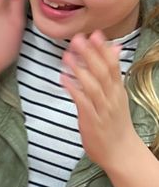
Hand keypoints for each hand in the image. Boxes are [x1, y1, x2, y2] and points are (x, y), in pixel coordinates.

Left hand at [62, 31, 140, 171]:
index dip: (103, 50)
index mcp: (117, 90)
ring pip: (93, 86)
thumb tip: (114, 47)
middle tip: (78, 38)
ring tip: (67, 55)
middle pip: (102, 73)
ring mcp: (102, 109)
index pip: (112, 66)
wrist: (122, 153)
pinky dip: (74, 90)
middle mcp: (111, 97)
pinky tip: (63, 79)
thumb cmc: (115, 122)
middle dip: (90, 55)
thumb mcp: (117, 94)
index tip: (94, 33)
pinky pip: (83, 103)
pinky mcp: (92, 120)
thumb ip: (112, 72)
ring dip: (80, 70)